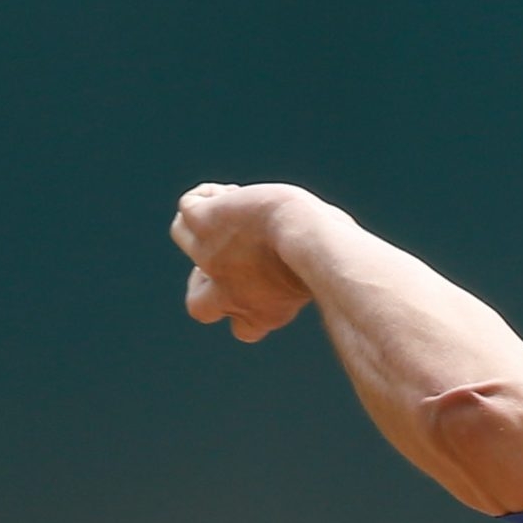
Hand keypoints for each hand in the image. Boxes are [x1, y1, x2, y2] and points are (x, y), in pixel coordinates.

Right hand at [171, 182, 327, 342]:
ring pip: (183, 238)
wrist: (309, 237)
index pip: (244, 330)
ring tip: (236, 209)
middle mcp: (231, 292)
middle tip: (237, 254)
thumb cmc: (332, 253)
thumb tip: (339, 268)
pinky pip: (187, 207)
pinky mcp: (201, 224)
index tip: (269, 287)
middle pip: (198, 306)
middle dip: (207, 283)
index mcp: (266, 313)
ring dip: (206, 222)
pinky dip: (207, 196)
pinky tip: (232, 192)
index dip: (247, 311)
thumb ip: (318, 275)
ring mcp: (209, 257)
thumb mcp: (327, 272)